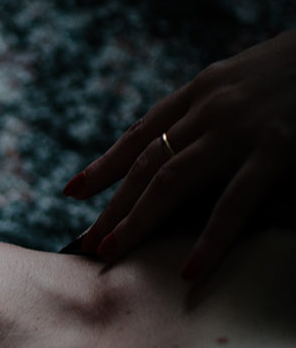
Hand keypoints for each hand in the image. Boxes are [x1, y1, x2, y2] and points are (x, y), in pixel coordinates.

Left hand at [63, 30, 295, 280]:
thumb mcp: (251, 76)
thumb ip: (218, 107)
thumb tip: (191, 140)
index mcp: (202, 88)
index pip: (141, 133)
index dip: (105, 165)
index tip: (73, 191)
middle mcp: (209, 107)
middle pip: (146, 163)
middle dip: (111, 204)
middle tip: (84, 241)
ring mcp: (239, 129)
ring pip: (171, 181)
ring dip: (137, 219)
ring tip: (112, 252)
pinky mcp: (276, 150)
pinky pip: (234, 203)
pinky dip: (210, 240)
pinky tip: (191, 271)